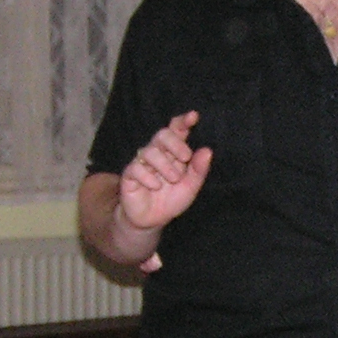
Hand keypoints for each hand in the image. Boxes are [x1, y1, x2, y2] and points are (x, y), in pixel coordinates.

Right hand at [120, 111, 213, 236]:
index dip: (183, 121)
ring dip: (165, 165)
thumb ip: (199, 170)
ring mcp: (142, 162)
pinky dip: (149, 177)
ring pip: (150, 151)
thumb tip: (207, 151)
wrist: (152, 220)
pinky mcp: (129, 174)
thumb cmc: (171, 200)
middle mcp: (157, 153)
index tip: (193, 116)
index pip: (176, 130)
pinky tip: (155, 186)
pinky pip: (136, 168)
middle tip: (185, 158)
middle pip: (162, 134)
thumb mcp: (190, 187)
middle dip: (175, 143)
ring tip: (173, 180)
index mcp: (173, 153)